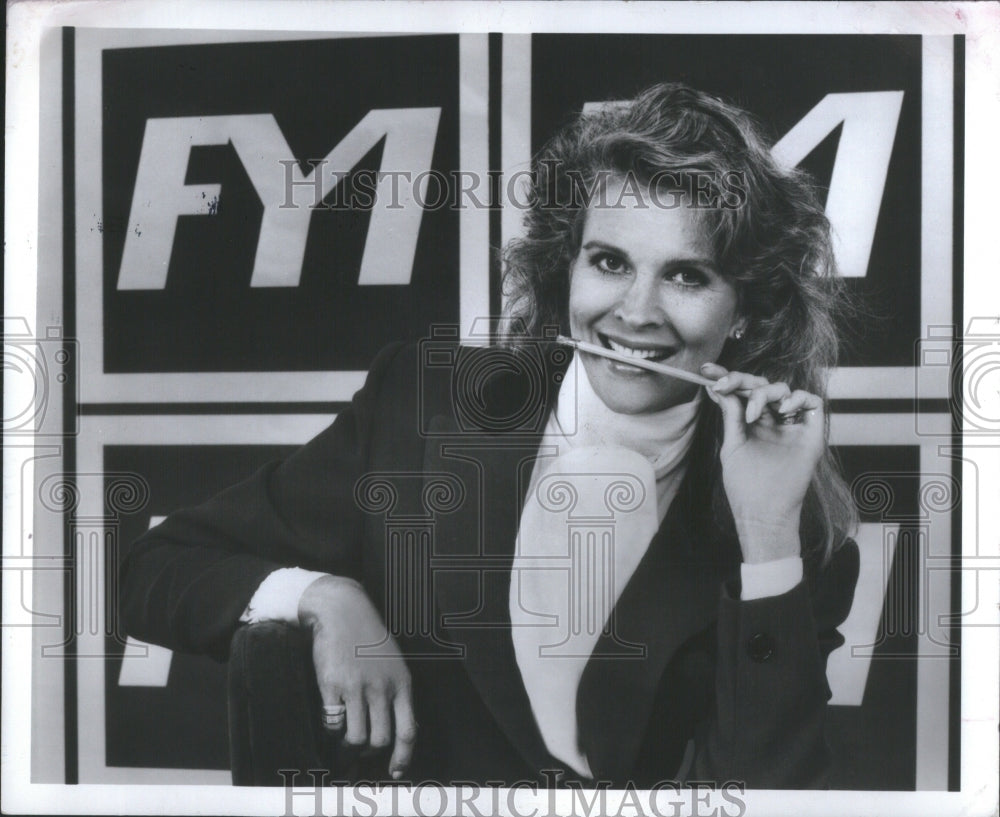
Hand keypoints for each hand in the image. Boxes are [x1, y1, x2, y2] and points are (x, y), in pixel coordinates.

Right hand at [298, 575, 416, 778]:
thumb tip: (400, 727)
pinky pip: (333, 724)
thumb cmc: (368, 637)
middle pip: (380, 740)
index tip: (395, 770)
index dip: (403, 757)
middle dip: (369, 754)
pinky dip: (331, 731)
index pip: (409, 731)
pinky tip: (332, 720)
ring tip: (344, 740)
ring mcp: (356, 688)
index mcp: (402, 683)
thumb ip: (397, 692)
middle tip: (360, 754)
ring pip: (356, 738)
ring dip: (349, 746)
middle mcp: (382, 688)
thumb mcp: (394, 662)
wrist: (342, 611)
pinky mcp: (332, 686)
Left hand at [702, 363, 824, 563]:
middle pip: (760, 386)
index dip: (726, 377)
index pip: (740, 392)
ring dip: (764, 394)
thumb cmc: (745, 485)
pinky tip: (782, 410)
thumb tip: (718, 387)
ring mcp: (791, 425)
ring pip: (783, 389)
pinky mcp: (811, 433)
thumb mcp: (732, 445)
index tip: (706, 370)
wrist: (763, 512)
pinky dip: (797, 399)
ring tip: (753, 414)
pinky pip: (811, 402)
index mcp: (751, 422)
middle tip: (723, 384)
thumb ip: (731, 415)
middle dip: (740, 380)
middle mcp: (772, 420)